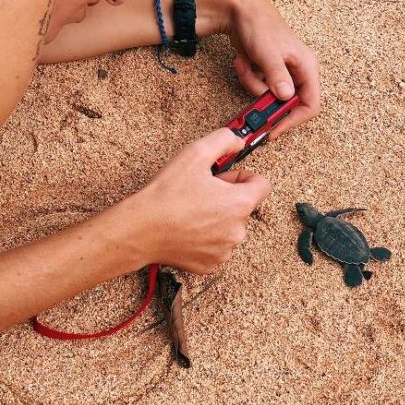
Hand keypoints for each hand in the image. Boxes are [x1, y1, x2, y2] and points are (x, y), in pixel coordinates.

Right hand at [132, 129, 271, 274]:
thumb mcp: (195, 153)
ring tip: (189, 212)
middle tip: (198, 193)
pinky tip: (186, 230)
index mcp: (240, 203)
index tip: (224, 178)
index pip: (262, 185)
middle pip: (243, 207)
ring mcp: (224, 250)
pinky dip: (205, 239)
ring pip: (229, 228)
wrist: (141, 229)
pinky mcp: (210, 264)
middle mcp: (238, 230)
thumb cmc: (166, 194)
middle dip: (226, 198)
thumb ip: (223, 140)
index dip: (242, 176)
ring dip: (216, 219)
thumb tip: (238, 142)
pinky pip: (216, 247)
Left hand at [218, 0, 320, 137]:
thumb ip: (277, 76)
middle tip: (249, 100)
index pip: (310, 103)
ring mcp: (280, 72)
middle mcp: (297, 71)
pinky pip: (257, 86)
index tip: (275, 129)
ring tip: (243, 64)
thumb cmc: (258, 26)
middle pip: (286, 102)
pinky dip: (247, 77)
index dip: (294, 120)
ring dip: (251, 84)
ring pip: (268, 95)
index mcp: (306, 66)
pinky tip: (242, 60)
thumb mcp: (268, 52)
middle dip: (265, 100)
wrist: (238, 11)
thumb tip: (287, 96)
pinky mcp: (266, 71)